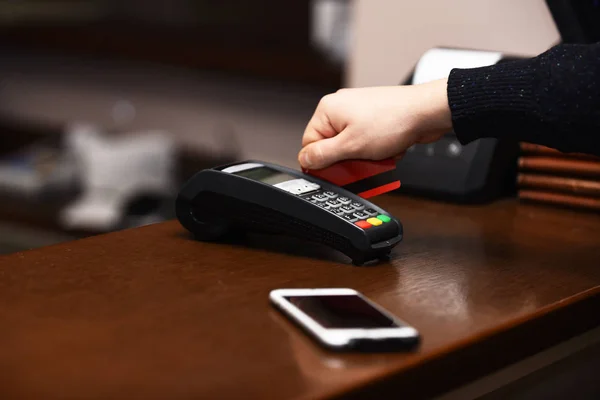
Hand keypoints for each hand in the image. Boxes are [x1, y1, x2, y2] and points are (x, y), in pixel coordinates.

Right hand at [298, 78, 451, 169]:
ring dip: (364, 157)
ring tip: (378, 155)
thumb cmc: (393, 120)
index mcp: (328, 110)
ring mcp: (358, 113)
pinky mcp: (374, 118)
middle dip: (348, 159)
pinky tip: (386, 150)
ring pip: (350, 147)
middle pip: (331, 147)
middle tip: (361, 163)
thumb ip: (323, 155)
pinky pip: (365, 143)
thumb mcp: (351, 146)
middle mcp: (340, 108)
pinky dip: (375, 151)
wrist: (427, 112)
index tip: (337, 170)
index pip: (309, 144)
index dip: (322, 162)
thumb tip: (304, 160)